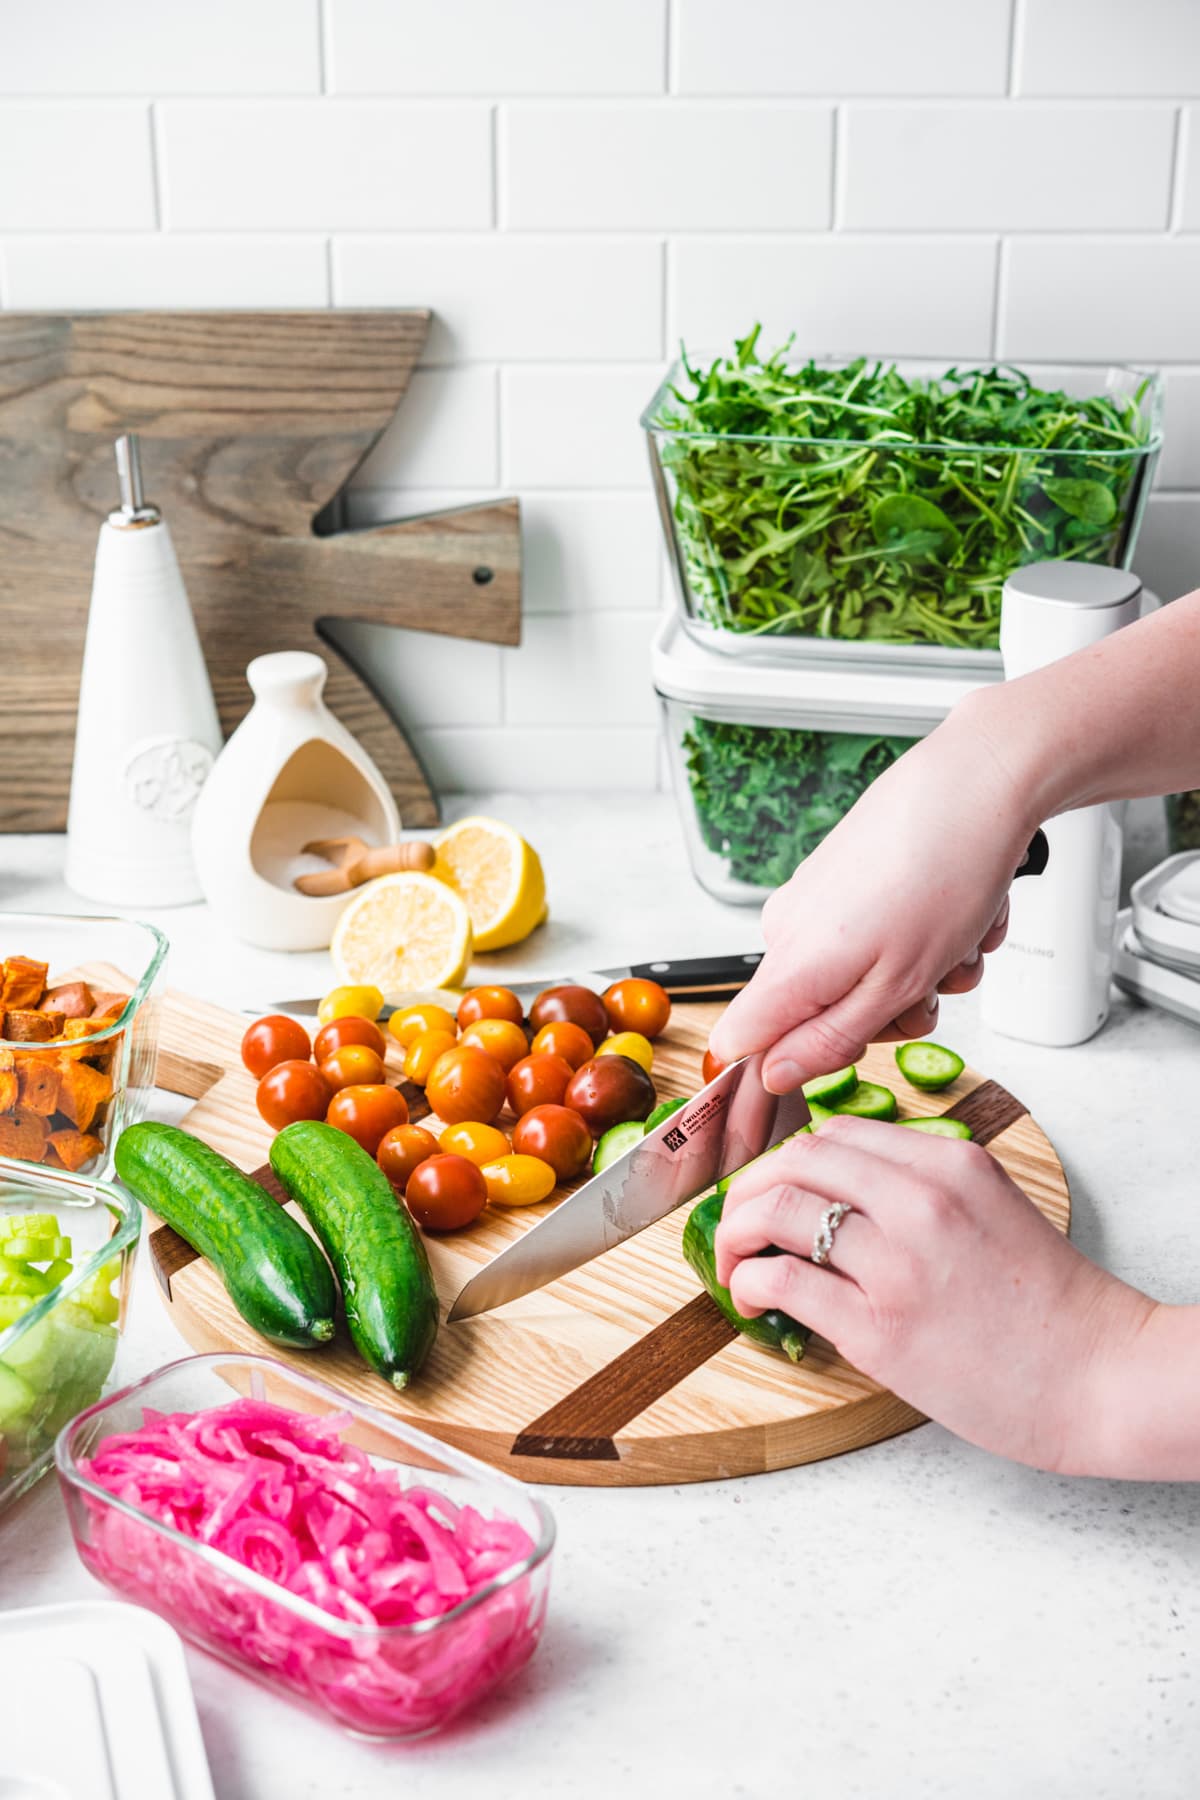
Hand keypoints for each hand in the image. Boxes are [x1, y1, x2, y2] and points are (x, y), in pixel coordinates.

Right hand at [709, 699, 1037, 1089]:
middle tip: (932, 982)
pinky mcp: (852, 880)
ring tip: (959, 936)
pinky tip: (962, 909)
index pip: (742, 1041)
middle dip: (892, 1013)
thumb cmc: (941, 871)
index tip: (840, 1055)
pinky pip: (890, 937)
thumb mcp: (893, 986)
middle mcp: (790, 928)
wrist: (976, 782)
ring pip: (871, 978)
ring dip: (929, 973)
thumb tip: (773, 1076)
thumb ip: (828, 1040)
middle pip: (824, 1018)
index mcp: (790, 962)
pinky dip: (935, 934)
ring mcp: (822, 901)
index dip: (784, 1066)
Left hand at [713, 1116, 1152, 1473]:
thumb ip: (923, 1187)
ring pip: (777, 1210)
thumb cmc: (1049, 1305)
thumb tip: (842, 1192)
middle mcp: (920, 1199)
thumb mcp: (991, 1207)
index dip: (786, 1162)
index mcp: (948, 1163)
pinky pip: (784, 1280)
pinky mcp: (881, 1327)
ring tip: (734, 1260)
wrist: (1100, 1375)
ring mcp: (898, 1262)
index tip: (770, 1190)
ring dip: (736, 1232)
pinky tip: (754, 1294)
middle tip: (737, 1222)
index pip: (834, 1135)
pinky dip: (750, 1281)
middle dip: (748, 1189)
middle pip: (795, 1161)